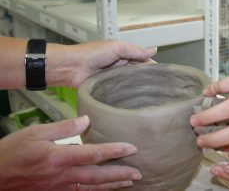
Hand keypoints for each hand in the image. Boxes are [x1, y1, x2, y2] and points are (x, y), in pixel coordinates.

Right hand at [0, 116, 141, 190]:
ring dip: (112, 185)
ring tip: (129, 182)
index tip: (131, 148)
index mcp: (59, 158)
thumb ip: (62, 127)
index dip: (114, 151)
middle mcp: (63, 176)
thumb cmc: (12, 152)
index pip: (93, 154)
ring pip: (92, 188)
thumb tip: (86, 120)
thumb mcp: (35, 132)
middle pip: (97, 176)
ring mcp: (59, 187)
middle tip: (139, 173)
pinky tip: (105, 189)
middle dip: (120, 174)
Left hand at [47, 39, 156, 87]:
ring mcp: (113, 78)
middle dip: (147, 77)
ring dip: (138, 87)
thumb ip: (136, 50)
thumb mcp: (117, 47)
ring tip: (153, 96)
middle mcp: (119, 66)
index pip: (142, 60)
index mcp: (123, 54)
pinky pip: (120, 92)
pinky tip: (137, 101)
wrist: (71, 67)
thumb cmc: (92, 53)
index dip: (152, 65)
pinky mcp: (107, 89)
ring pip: (130, 83)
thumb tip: (155, 50)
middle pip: (138, 72)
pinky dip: (128, 95)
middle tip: (162, 87)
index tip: (164, 74)